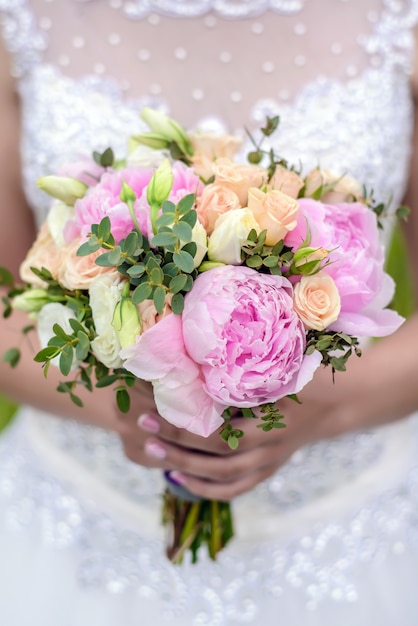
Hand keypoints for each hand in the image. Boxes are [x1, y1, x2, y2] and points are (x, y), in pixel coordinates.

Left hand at [114, 367, 349, 500]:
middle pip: (215, 457)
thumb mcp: (285, 365)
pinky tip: (179, 478)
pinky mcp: (269, 470)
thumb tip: (203, 348)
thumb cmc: (309, 373)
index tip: (153, 410)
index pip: (218, 434)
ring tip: (154, 453)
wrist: (340, 401)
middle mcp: (269, 449)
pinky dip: (206, 489)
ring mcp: (270, 463)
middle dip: (175, 444)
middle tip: (143, 428)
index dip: (183, 425)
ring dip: (185, 467)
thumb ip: (250, 365)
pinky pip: (235, 489)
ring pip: (222, 477)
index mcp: (271, 422)